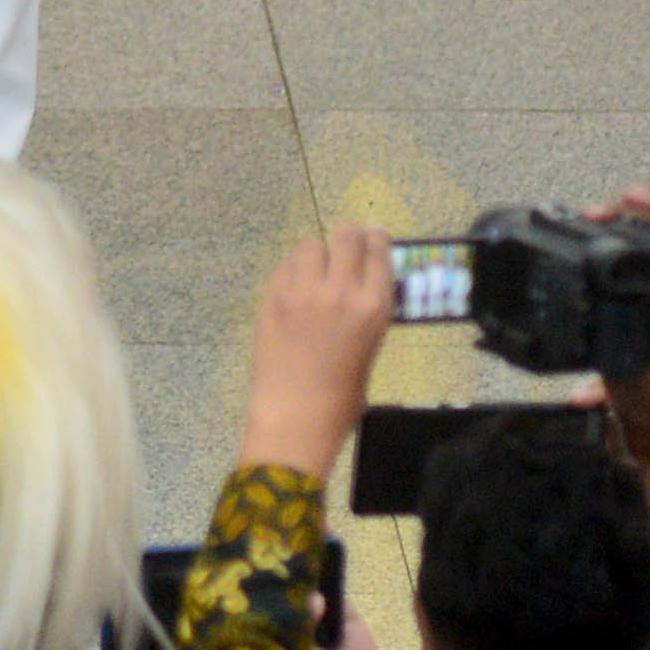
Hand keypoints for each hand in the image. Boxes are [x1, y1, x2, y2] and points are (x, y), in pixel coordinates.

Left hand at [241, 226, 404, 482]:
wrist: (295, 415)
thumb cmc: (341, 395)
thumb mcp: (370, 347)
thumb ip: (366, 310)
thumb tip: (359, 283)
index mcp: (374, 306)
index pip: (378, 252)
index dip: (375, 239)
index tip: (373, 234)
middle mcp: (340, 290)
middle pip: (345, 236)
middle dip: (347, 235)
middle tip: (345, 240)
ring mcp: (301, 290)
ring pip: (309, 245)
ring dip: (316, 253)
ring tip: (316, 270)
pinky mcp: (271, 296)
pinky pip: (284, 266)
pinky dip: (292, 270)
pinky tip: (294, 287)